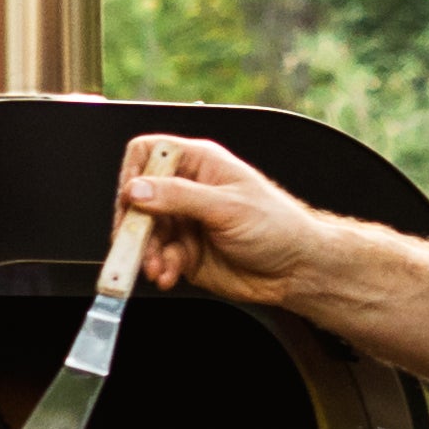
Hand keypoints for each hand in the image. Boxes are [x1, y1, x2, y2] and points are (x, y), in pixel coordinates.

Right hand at [117, 129, 330, 305]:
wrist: (297, 270)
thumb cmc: (278, 226)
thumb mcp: (227, 206)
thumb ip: (179, 197)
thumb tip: (138, 189)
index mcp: (199, 164)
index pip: (149, 153)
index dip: (134, 173)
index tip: (131, 198)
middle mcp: (187, 190)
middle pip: (138, 198)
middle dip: (134, 225)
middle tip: (134, 245)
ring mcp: (184, 222)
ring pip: (144, 233)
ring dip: (145, 252)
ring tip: (157, 267)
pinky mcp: (185, 252)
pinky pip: (158, 258)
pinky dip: (159, 268)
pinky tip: (168, 275)